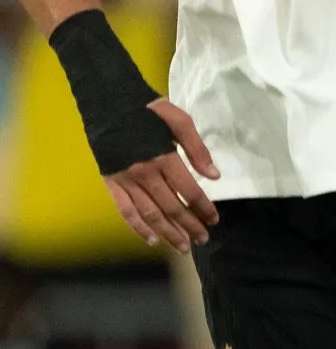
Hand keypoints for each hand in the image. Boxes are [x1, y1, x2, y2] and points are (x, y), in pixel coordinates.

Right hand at [103, 99, 218, 250]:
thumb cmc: (148, 110)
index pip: (189, 191)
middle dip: (189, 226)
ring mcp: (125, 180)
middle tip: (203, 239)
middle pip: (171, 207)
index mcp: (163, 157)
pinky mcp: (110, 183)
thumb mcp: (180, 121)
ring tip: (183, 246)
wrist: (108, 102)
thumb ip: (198, 150)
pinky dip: (138, 227)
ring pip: (149, 214)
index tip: (214, 219)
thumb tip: (214, 176)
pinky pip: (125, 210)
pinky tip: (152, 240)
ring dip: (168, 232)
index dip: (203, 207)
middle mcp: (144, 173)